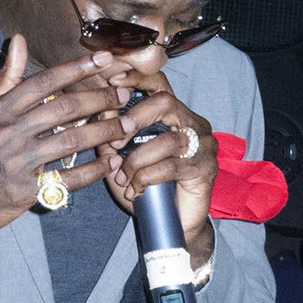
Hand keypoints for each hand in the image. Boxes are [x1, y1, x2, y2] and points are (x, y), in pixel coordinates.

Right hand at [0, 36, 129, 269]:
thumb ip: (2, 80)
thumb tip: (20, 41)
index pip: (42, 82)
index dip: (76, 68)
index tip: (104, 61)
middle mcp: (6, 133)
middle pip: (63, 108)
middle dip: (99, 99)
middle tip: (122, 95)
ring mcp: (15, 163)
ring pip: (70, 140)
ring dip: (103, 131)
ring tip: (124, 125)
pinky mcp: (24, 192)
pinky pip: (68, 179)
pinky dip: (93, 170)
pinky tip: (109, 162)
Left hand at [98, 68, 217, 251]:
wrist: (176, 224)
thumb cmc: (148, 188)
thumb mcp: (121, 161)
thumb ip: (110, 139)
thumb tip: (97, 116)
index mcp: (174, 115)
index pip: (160, 83)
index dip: (137, 77)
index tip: (113, 81)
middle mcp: (192, 124)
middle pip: (165, 102)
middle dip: (134, 119)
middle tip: (114, 142)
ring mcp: (203, 145)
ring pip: (167, 139)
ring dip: (137, 159)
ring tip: (123, 176)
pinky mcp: (205, 168)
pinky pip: (170, 166)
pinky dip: (146, 178)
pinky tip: (135, 190)